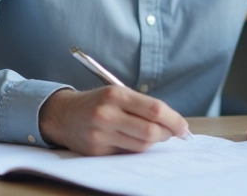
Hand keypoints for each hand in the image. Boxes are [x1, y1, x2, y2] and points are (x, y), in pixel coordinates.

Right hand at [38, 87, 189, 154]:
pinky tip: (136, 141)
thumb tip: (173, 123)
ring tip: (156, 135)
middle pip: (150, 130)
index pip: (155, 109)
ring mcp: (101, 134)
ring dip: (155, 142)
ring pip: (141, 145)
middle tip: (174, 133)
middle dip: (168, 134)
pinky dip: (137, 148)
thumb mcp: (117, 93)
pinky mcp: (97, 151)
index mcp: (116, 94)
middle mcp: (107, 113)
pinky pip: (127, 153)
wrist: (62, 114)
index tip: (184, 127)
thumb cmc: (97, 102)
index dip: (174, 120)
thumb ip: (142, 106)